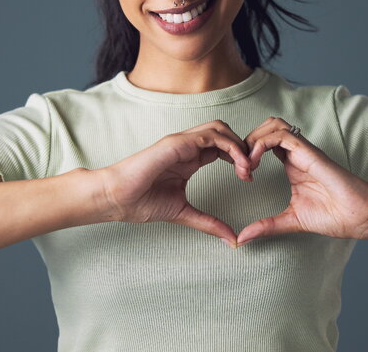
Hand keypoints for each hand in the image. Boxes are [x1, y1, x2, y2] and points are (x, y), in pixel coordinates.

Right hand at [96, 120, 251, 244]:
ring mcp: (181, 141)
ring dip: (238, 145)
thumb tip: (231, 239)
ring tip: (246, 168)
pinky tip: (237, 165)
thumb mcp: (184, 213)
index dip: (239, 157)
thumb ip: (208, 222)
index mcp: (189, 158)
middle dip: (243, 147)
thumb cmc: (141, 203)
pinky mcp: (177, 143)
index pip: (221, 147)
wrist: (116, 198)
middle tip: (251, 172)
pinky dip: (230, 146)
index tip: (248, 177)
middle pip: (224, 132)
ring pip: (220, 128)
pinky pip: (210, 136)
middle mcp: (187, 146)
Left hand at [236, 117, 367, 245]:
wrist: (359, 216)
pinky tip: (255, 164)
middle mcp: (296, 153)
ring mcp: (303, 150)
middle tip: (239, 168)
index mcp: (291, 164)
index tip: (240, 176)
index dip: (247, 153)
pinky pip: (282, 134)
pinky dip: (262, 144)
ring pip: (273, 124)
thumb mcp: (289, 220)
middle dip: (246, 142)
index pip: (264, 143)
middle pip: (265, 127)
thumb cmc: (333, 216)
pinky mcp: (309, 152)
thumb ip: (266, 226)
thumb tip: (241, 238)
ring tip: (246, 165)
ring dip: (253, 139)